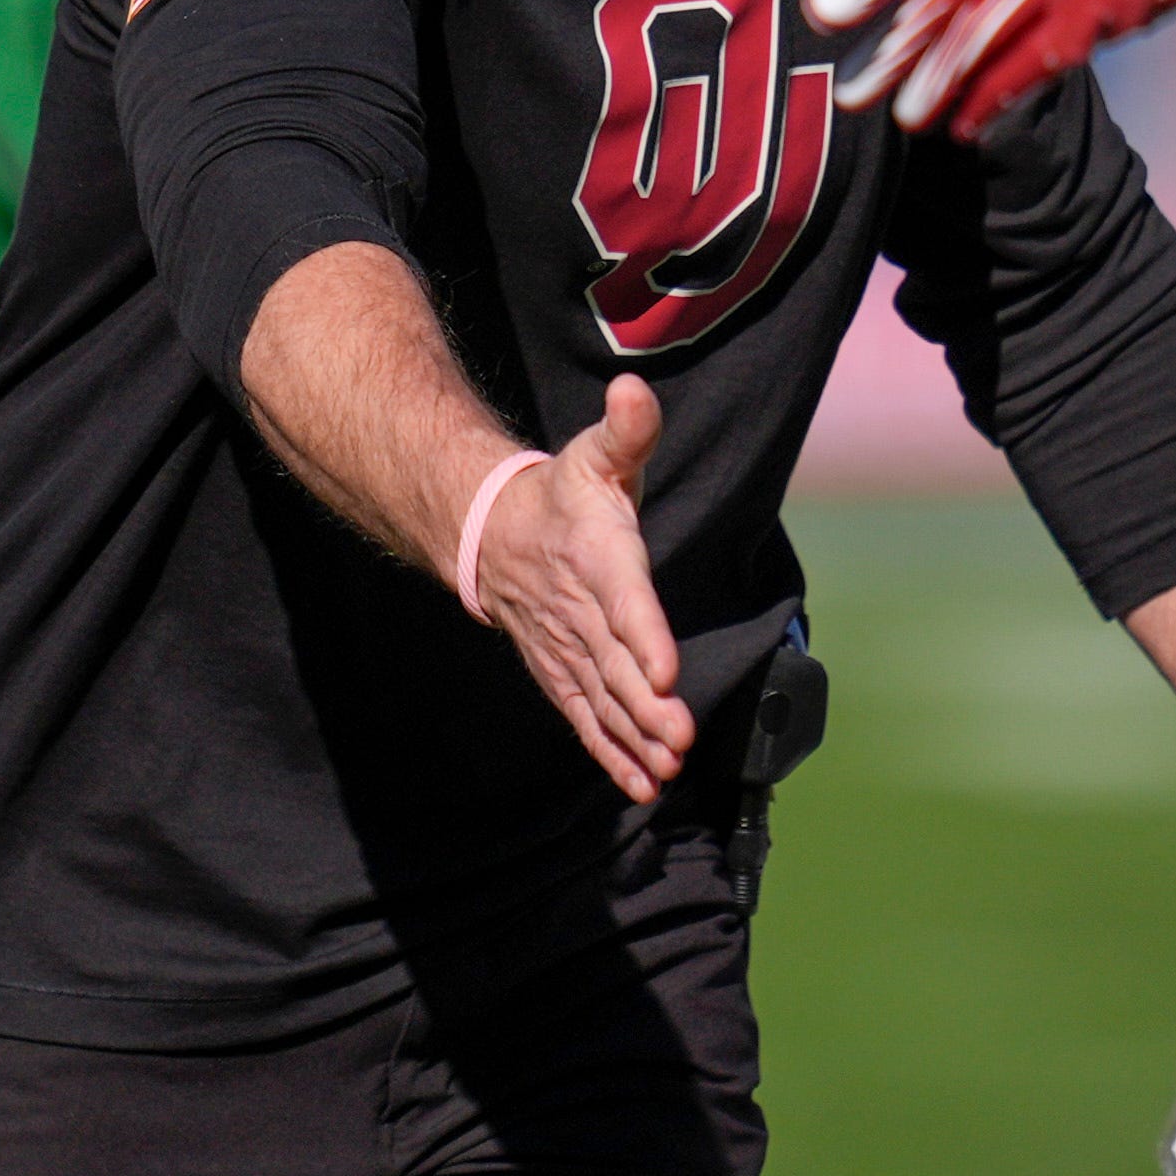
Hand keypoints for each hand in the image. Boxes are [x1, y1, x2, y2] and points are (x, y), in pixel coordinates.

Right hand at [472, 375, 697, 802]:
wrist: (494, 536)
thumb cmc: (565, 494)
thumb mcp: (597, 453)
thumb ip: (628, 429)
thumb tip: (634, 389)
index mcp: (597, 559)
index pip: (623, 601)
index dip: (643, 637)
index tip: (663, 673)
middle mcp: (581, 613)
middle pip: (616, 666)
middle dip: (647, 708)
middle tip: (681, 738)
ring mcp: (569, 650)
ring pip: (603, 701)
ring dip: (635, 740)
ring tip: (668, 771)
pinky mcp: (564, 674)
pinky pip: (587, 719)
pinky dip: (612, 753)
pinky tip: (642, 786)